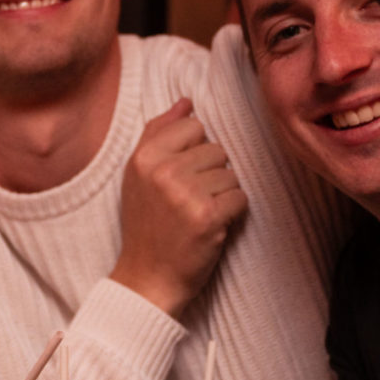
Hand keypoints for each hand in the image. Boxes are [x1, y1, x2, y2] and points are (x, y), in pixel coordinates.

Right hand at [112, 98, 246, 316]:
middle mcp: (162, 171)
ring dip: (222, 195)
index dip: (194, 153)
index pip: (194, 127)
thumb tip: (186, 102)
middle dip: (211, 175)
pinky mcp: (208, 217)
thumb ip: (158, 133)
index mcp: (143, 157)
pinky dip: (232, 213)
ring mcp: (185, 194)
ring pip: (231, 174)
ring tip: (198, 214)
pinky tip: (211, 226)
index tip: (180, 178)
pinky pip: (240, 197)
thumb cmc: (146, 225)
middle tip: (189, 201)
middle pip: (216, 149)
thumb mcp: (138, 175)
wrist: (148, 278)